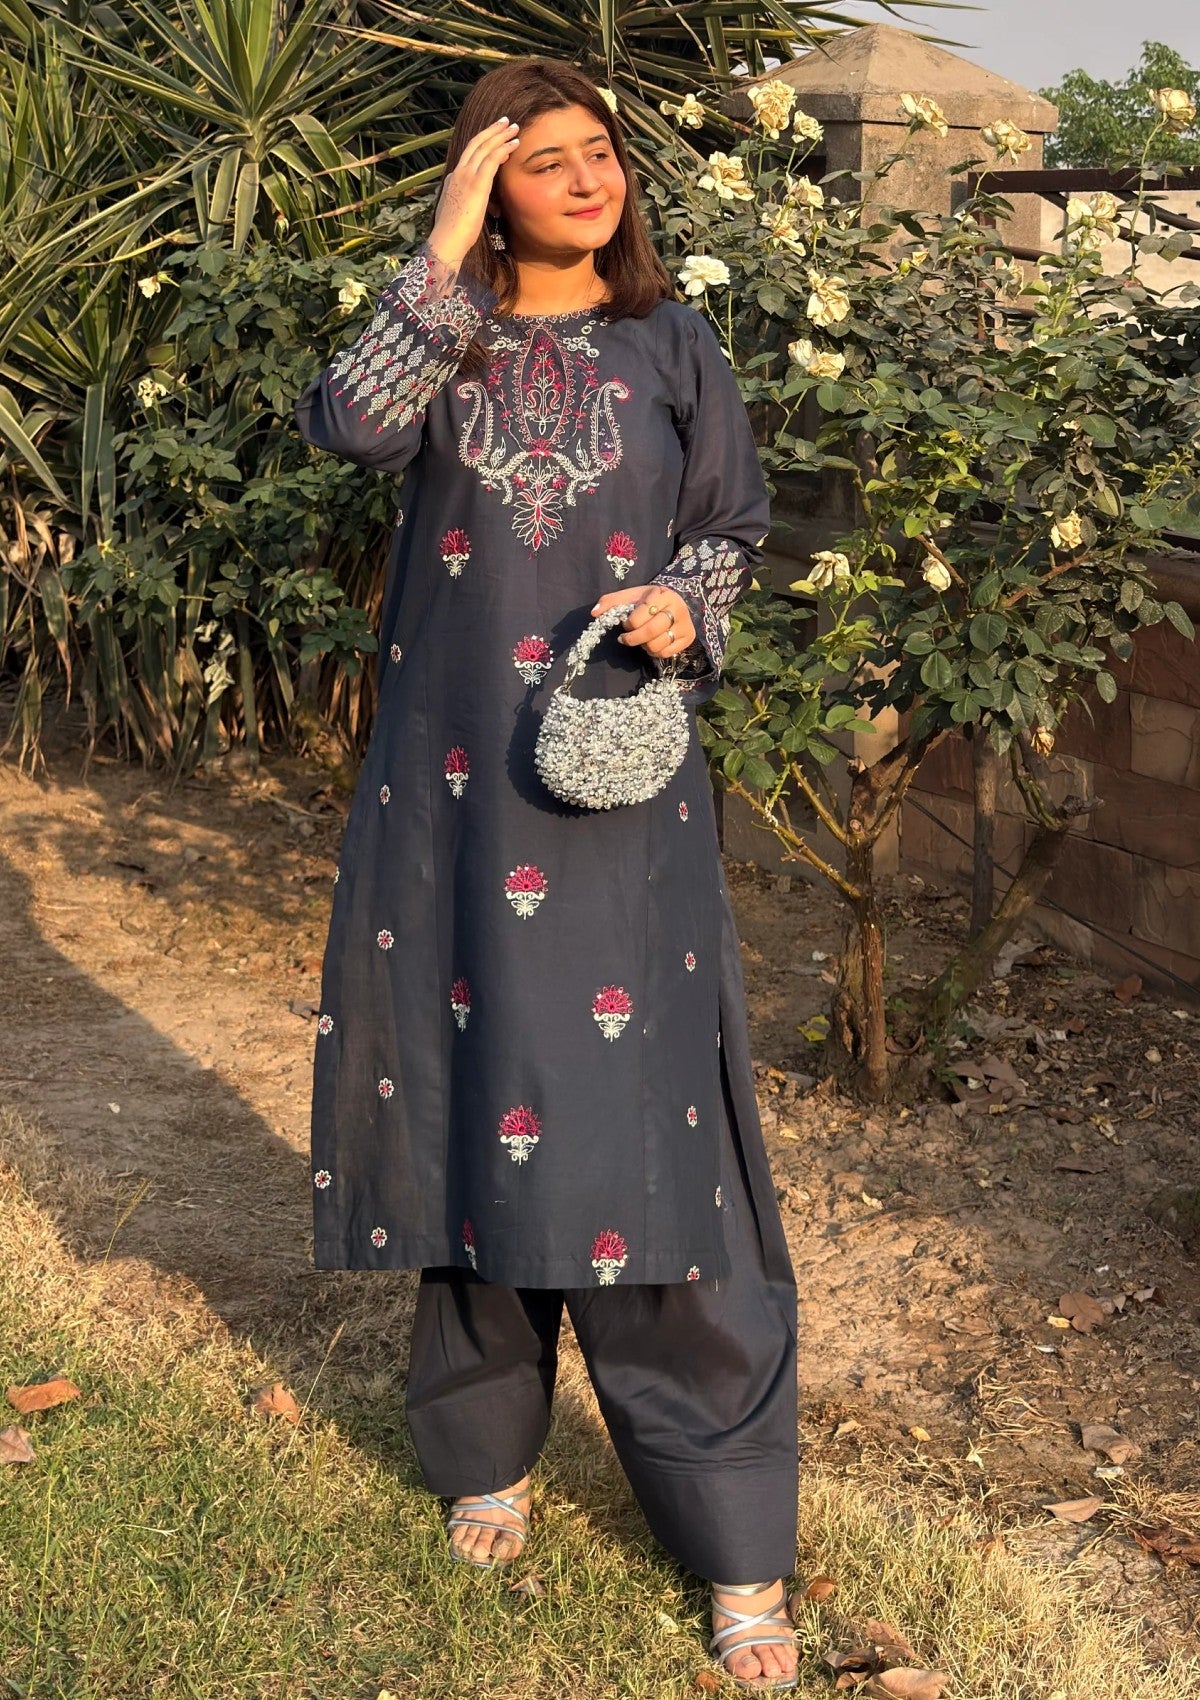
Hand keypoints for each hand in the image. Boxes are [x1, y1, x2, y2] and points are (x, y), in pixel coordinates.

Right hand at [430, 117, 520, 265]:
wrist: (447, 240)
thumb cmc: (453, 235)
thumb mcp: (457, 213)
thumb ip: (464, 203)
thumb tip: (473, 204)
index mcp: (453, 179)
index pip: (468, 155)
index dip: (483, 143)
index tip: (495, 137)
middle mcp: (458, 173)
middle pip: (476, 144)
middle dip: (492, 130)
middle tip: (505, 121)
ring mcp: (466, 176)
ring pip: (485, 147)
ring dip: (501, 135)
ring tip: (514, 127)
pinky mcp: (477, 183)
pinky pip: (492, 159)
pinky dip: (503, 148)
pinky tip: (514, 143)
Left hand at [590, 586, 696, 657]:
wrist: (675, 602)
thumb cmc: (649, 600)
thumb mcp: (631, 596)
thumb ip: (611, 602)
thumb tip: (594, 612)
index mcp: (662, 595)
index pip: (639, 616)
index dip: (628, 624)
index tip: (625, 623)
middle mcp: (677, 609)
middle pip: (650, 632)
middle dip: (633, 638)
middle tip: (626, 638)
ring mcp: (685, 625)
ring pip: (657, 645)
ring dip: (644, 645)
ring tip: (642, 638)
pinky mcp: (688, 638)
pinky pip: (666, 653)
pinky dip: (654, 652)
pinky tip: (652, 642)